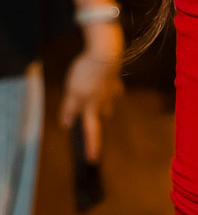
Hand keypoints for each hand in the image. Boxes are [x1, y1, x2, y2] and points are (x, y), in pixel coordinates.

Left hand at [58, 23, 123, 160]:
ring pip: (109, 99)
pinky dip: (109, 85)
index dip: (91, 146)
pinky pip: (112, 84)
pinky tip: (106, 79)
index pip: (90, 131)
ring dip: (104, 100)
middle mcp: (105, 101)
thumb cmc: (86, 75)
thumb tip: (66, 125)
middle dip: (97, 115)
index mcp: (92, 107)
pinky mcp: (115, 75)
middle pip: (103, 113)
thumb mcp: (72, 92)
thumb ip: (69, 109)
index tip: (93, 160)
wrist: (105, 54)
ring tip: (97, 95)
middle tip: (91, 113)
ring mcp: (112, 88)